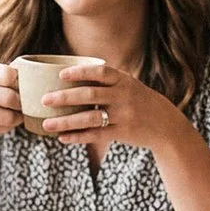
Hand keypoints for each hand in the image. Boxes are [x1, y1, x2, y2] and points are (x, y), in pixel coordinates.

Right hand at [0, 63, 23, 143]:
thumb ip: (6, 75)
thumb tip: (36, 77)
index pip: (8, 74)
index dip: (19, 82)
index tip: (19, 87)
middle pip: (10, 98)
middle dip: (20, 104)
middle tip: (21, 105)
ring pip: (8, 116)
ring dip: (17, 117)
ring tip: (15, 114)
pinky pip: (2, 127)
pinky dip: (8, 126)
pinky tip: (4, 122)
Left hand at [38, 61, 191, 152]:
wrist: (165, 124)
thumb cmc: (137, 101)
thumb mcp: (127, 85)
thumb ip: (104, 80)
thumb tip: (66, 74)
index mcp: (123, 81)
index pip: (100, 72)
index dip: (80, 72)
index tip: (60, 74)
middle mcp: (123, 96)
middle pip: (90, 95)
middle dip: (65, 97)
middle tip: (44, 99)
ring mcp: (123, 115)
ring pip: (90, 118)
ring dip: (66, 121)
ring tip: (46, 124)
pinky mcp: (122, 132)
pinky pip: (96, 135)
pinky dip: (77, 137)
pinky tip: (61, 138)